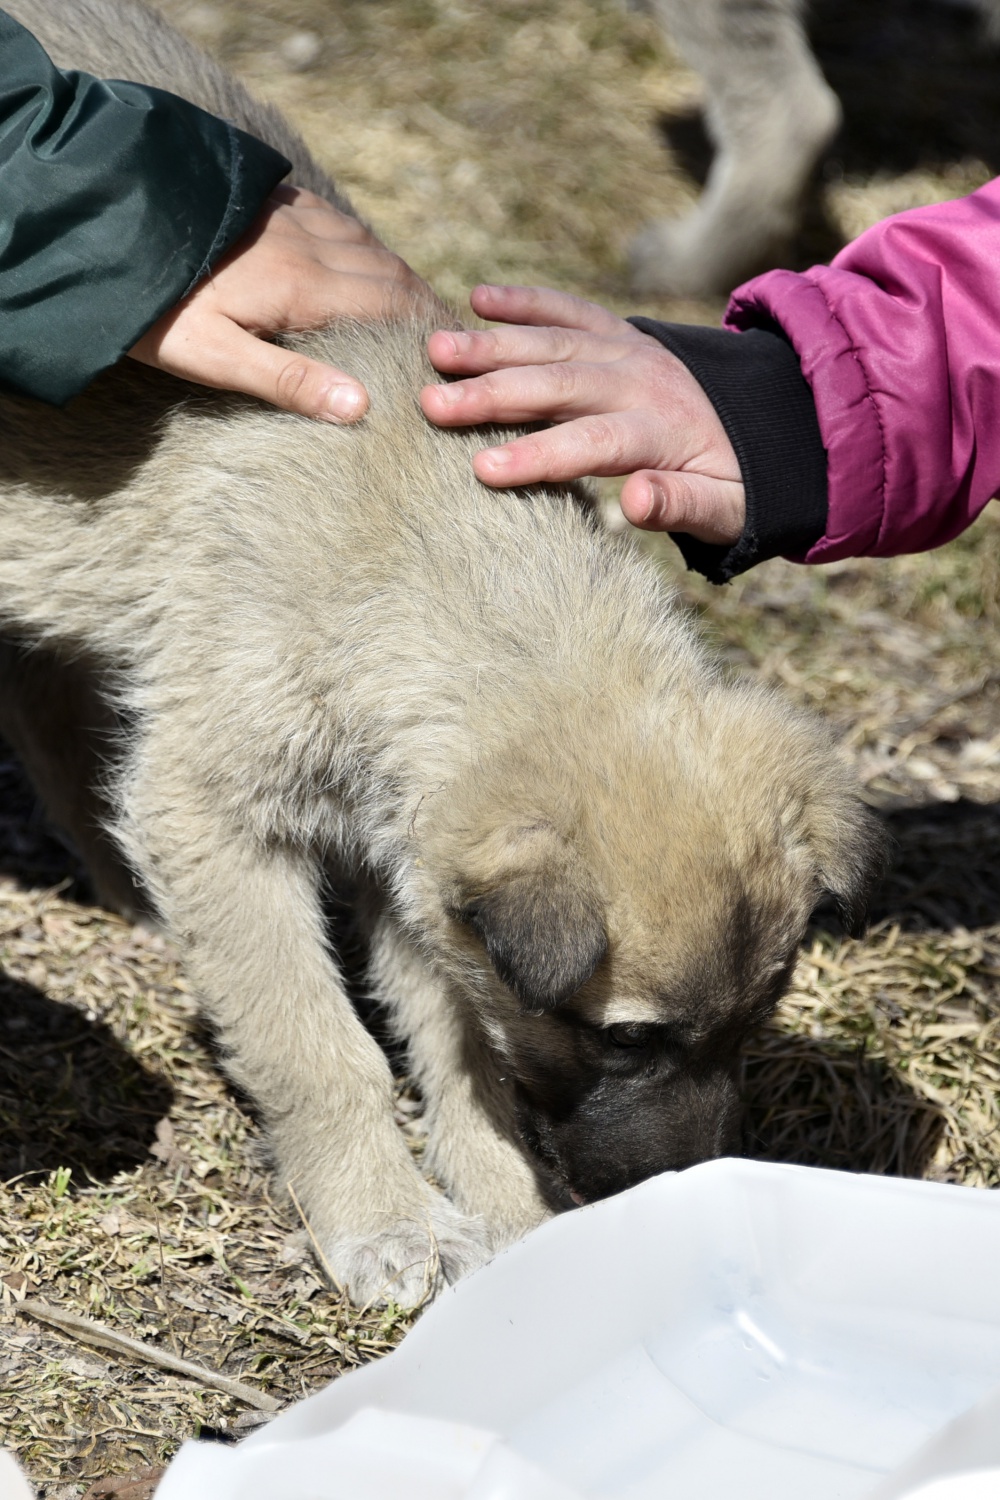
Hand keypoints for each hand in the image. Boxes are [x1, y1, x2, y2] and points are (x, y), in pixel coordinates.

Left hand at [129, 185, 435, 421]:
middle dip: (422, 302)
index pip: (392, 305)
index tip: (461, 350)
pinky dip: (361, 243)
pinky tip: (361, 255)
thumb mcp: (216, 359)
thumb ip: (290, 383)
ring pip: (363, 242)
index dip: (430, 328)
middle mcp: (308, 244)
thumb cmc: (156, 310)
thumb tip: (363, 408)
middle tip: (450, 334)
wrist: (106, 227)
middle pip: (387, 272)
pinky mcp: (266, 199)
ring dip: (396, 272)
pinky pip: (332, 219)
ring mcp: (287, 216)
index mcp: (304, 288)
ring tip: (416, 303)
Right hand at [421, 284, 744, 543]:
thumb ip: (683, 505)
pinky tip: (479, 298)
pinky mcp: (619, 333)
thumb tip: (634, 502)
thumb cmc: (736, 481)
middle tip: (432, 403)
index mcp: (664, 430)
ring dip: (493, 344)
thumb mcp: (728, 508)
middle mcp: (641, 381)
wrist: (771, 420)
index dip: (538, 454)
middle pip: (559, 385)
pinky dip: (528, 300)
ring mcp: (628, 349)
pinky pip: (570, 311)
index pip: (592, 442)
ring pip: (554, 342)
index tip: (483, 468)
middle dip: (494, 393)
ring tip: (435, 349)